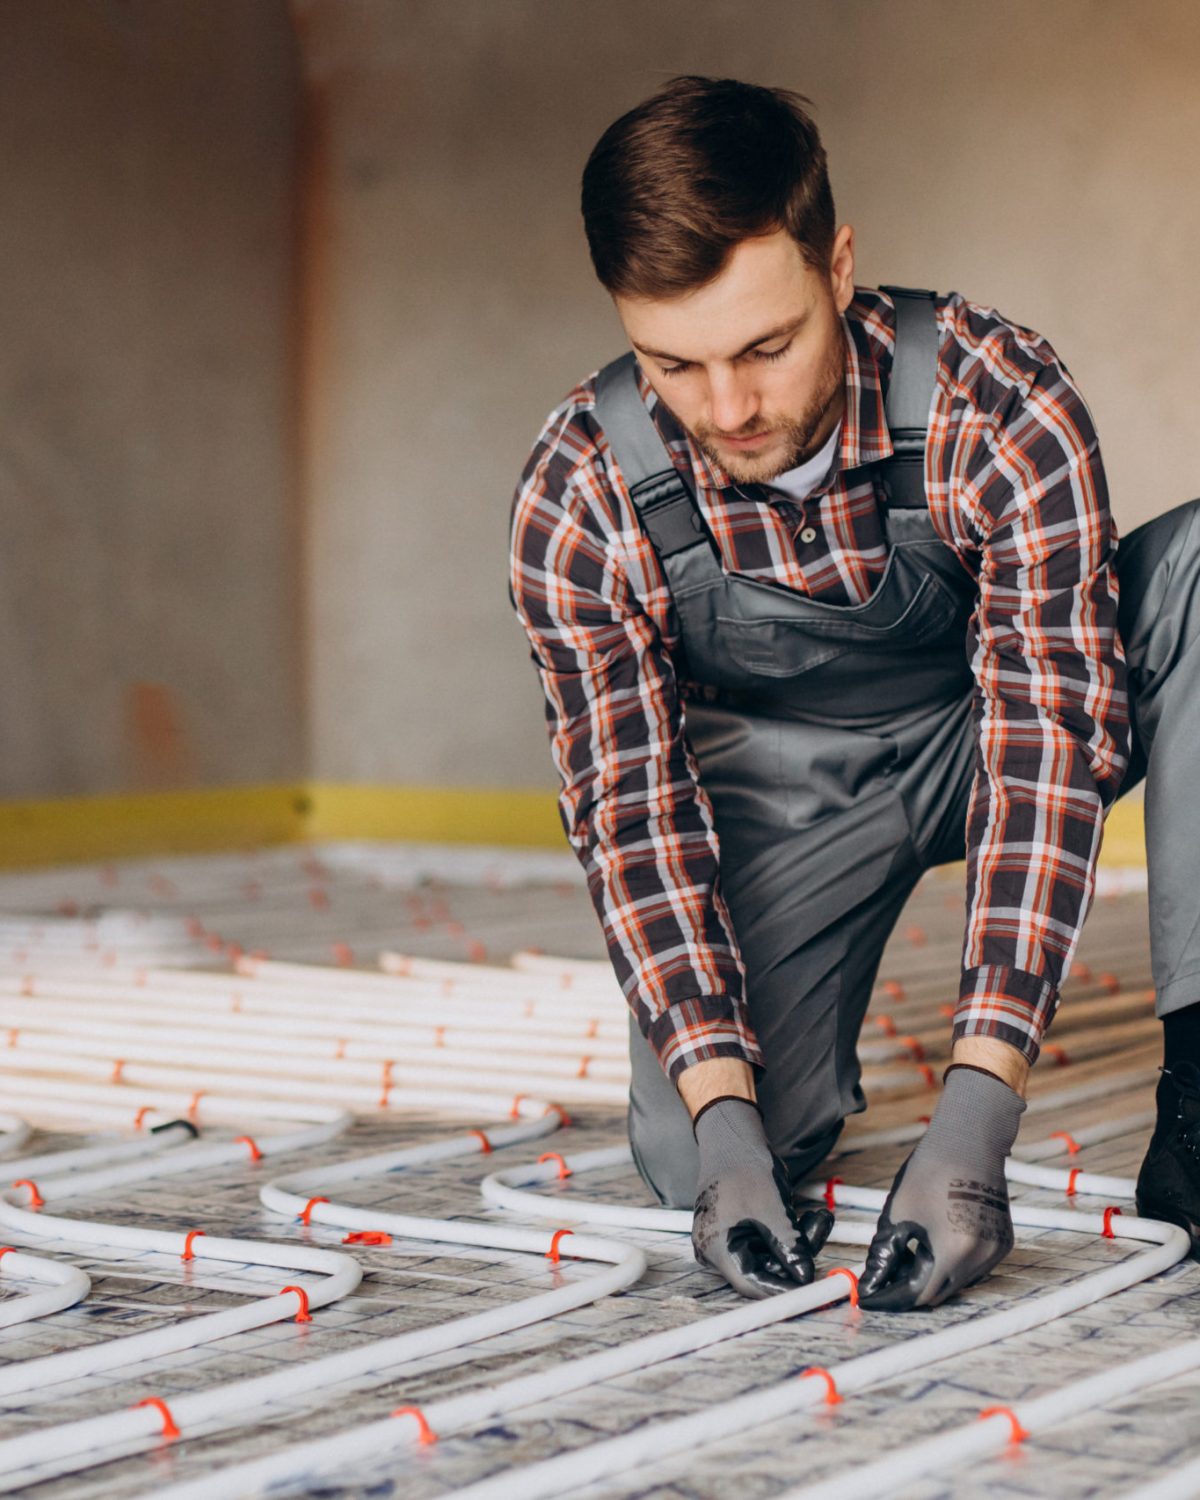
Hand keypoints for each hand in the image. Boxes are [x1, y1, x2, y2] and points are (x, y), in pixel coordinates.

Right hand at [691, 1097, 833, 1298]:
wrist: (732, 1137)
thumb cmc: (742, 1166)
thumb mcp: (772, 1209)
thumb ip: (789, 1246)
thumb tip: (805, 1276)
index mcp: (716, 1246)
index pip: (750, 1283)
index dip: (781, 1290)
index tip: (809, 1292)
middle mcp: (718, 1248)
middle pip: (763, 1269)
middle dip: (797, 1257)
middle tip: (823, 1244)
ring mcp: (729, 1239)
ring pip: (771, 1255)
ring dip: (799, 1241)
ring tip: (821, 1219)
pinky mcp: (742, 1231)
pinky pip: (770, 1241)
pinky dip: (791, 1232)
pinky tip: (813, 1217)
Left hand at [858, 1065, 1025, 1310]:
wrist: (968, 1141)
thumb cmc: (931, 1172)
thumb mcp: (898, 1213)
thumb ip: (885, 1254)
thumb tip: (871, 1282)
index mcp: (953, 1251)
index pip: (919, 1294)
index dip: (891, 1297)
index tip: (871, 1297)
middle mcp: (981, 1258)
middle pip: (940, 1291)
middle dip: (910, 1288)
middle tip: (883, 1279)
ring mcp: (996, 1251)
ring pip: (958, 1281)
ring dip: (933, 1276)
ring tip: (906, 1258)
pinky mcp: (1003, 1242)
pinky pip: (974, 1267)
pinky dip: (953, 1264)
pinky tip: (933, 1247)